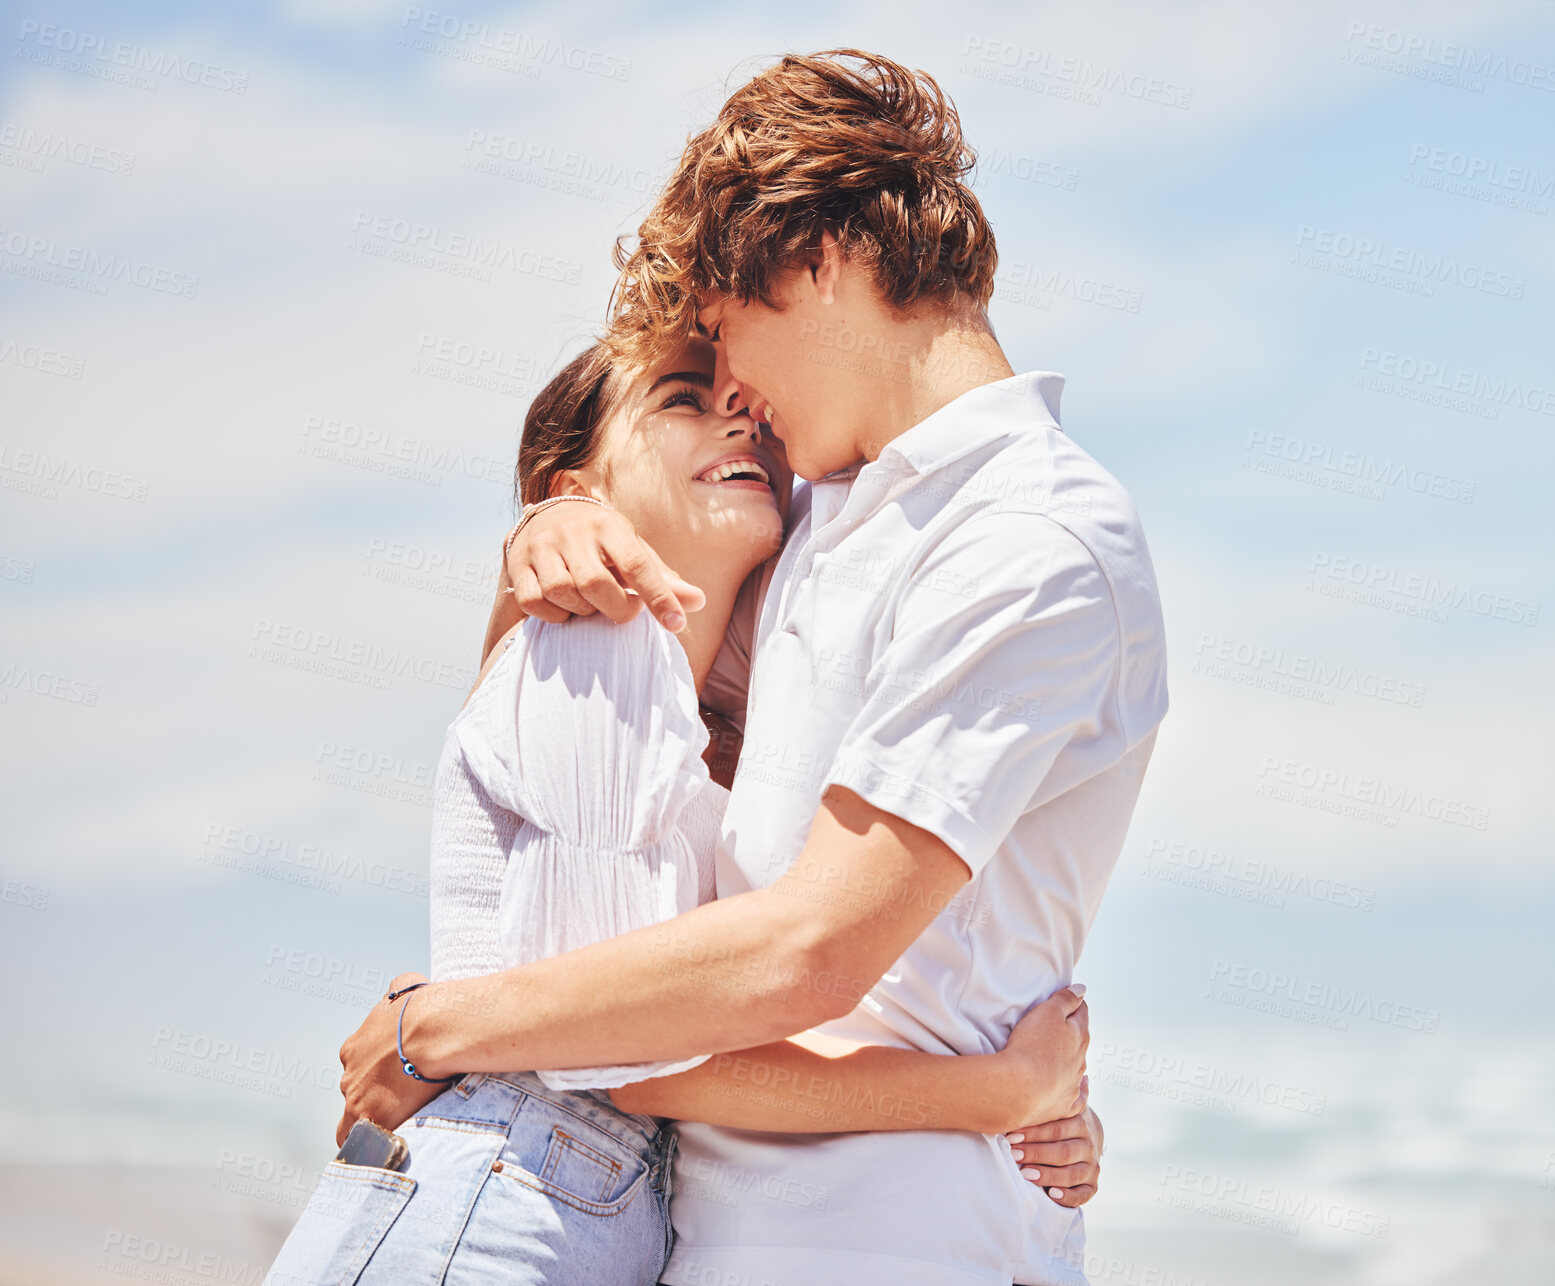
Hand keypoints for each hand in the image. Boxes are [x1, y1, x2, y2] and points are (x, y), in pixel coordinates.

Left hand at [335, 972, 445, 1146]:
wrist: (434, 1028)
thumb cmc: (424, 1006)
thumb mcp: (405, 987)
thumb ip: (398, 993)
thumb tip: (403, 990)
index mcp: (355, 1047)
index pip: (358, 1067)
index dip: (377, 1072)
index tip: (395, 1074)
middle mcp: (350, 1073)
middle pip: (358, 1092)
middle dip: (377, 1095)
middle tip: (407, 1096)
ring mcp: (356, 1098)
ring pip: (356, 1118)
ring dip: (375, 1118)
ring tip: (402, 1122)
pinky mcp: (370, 1119)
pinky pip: (357, 1141)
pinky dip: (369, 1144)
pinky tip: (386, 1144)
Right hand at [505, 500, 704, 630]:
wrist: (550, 516)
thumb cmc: (602, 543)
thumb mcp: (632, 550)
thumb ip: (662, 578)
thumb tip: (697, 601)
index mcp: (609, 525)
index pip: (637, 563)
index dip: (659, 596)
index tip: (677, 624)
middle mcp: (573, 532)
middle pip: (595, 583)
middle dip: (616, 609)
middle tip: (625, 613)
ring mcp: (542, 546)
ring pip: (562, 591)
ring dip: (582, 611)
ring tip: (591, 606)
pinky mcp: (518, 565)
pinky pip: (534, 600)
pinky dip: (553, 615)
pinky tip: (564, 610)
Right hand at [996, 984, 1088, 1130]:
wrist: (1019, 1089)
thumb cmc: (1031, 1046)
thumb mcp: (1047, 1012)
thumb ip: (1065, 999)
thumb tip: (1082, 990)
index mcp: (1080, 1036)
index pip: (1081, 1013)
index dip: (1073, 1004)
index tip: (1066, 1000)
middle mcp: (1081, 1061)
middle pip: (1080, 1040)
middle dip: (1072, 1032)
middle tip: (1056, 1027)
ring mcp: (1074, 1084)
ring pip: (1078, 1067)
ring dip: (1071, 1059)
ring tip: (1058, 1055)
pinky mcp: (1064, 1106)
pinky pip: (1078, 1097)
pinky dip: (1079, 1090)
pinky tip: (1078, 1086)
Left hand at [1005, 1094, 1102, 1208]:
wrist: (1084, 1137)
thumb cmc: (1058, 1119)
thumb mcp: (1057, 1105)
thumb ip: (1050, 1093)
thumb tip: (1040, 1072)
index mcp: (1079, 1121)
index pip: (1057, 1127)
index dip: (1034, 1132)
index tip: (1010, 1135)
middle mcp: (1088, 1143)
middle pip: (1063, 1151)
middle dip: (1036, 1153)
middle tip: (1013, 1154)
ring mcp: (1092, 1165)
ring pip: (1072, 1173)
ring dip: (1048, 1174)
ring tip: (1026, 1174)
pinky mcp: (1092, 1185)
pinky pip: (1083, 1194)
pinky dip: (1069, 1196)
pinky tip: (1051, 1194)